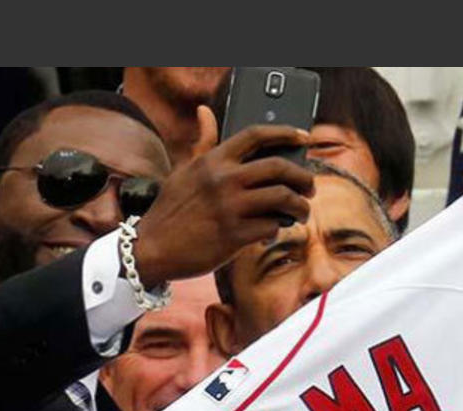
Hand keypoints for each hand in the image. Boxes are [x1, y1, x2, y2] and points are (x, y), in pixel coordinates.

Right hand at [133, 105, 314, 286]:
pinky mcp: (234, 236)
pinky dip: (278, 228)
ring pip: (283, 198)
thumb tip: (205, 111)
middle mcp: (223, 180)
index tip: (303, 137)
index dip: (285, 133)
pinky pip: (272, 226)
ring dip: (300, 206)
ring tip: (301, 212)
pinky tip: (274, 229)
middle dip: (304, 177)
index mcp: (213, 160)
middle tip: (310, 186)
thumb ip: (203, 142)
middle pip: (279, 167)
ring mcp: (230, 208)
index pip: (256, 135)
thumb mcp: (183, 170)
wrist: (152, 248)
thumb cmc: (171, 208)